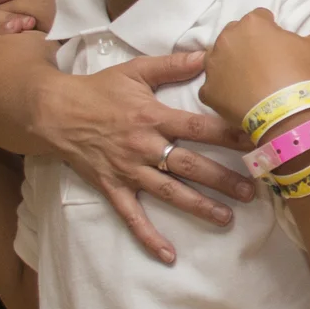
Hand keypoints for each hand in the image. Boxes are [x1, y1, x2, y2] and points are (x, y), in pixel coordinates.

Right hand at [36, 52, 253, 264]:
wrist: (53, 112)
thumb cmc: (98, 90)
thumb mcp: (134, 71)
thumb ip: (172, 64)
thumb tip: (207, 53)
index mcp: (153, 117)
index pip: (198, 127)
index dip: (228, 134)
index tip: (256, 140)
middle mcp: (144, 146)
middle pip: (190, 165)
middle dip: (223, 179)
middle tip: (252, 189)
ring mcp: (128, 170)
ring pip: (169, 192)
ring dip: (199, 207)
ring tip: (227, 218)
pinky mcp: (113, 187)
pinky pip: (132, 217)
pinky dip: (149, 237)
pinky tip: (168, 255)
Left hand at [199, 4, 309, 133]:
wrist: (287, 114)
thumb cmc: (302, 74)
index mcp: (252, 23)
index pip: (260, 18)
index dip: (272, 32)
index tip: (281, 50)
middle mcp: (226, 38)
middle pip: (236, 36)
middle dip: (248, 46)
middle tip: (268, 66)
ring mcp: (213, 65)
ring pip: (220, 58)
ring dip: (233, 65)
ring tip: (253, 82)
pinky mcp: (207, 90)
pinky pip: (213, 86)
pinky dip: (223, 91)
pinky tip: (241, 99)